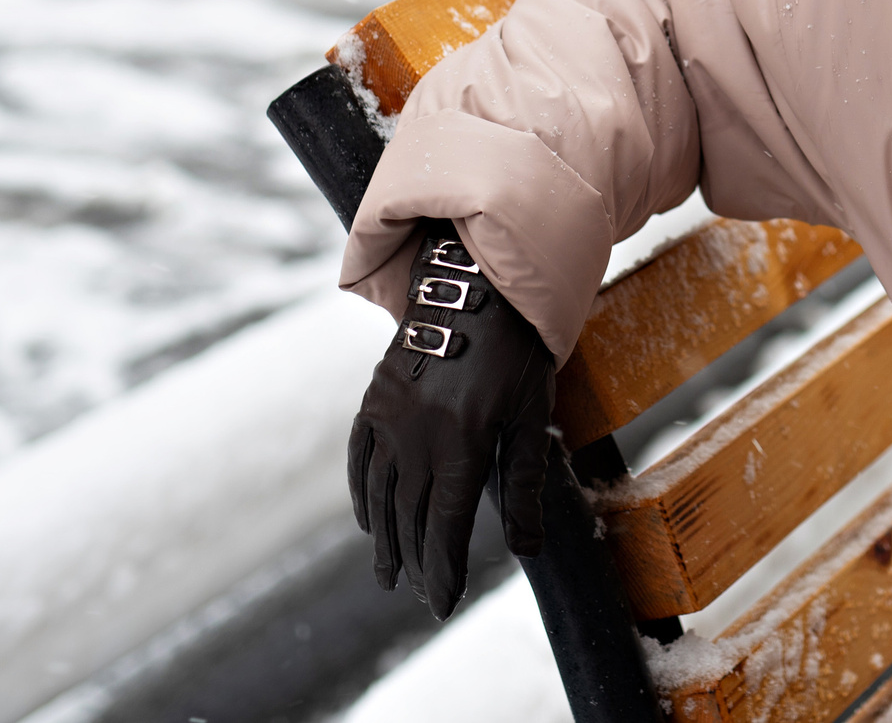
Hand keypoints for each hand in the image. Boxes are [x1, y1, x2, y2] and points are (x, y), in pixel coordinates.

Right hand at [347, 224, 556, 616]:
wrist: (477, 287)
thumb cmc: (516, 354)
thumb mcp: (532, 418)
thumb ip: (525, 485)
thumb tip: (526, 550)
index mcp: (463, 444)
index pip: (445, 527)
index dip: (442, 571)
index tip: (441, 604)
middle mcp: (419, 436)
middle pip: (410, 518)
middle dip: (416, 562)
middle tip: (419, 593)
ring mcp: (391, 416)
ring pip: (382, 494)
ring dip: (385, 539)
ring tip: (389, 572)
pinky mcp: (376, 397)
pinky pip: (360, 456)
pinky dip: (361, 493)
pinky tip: (368, 520)